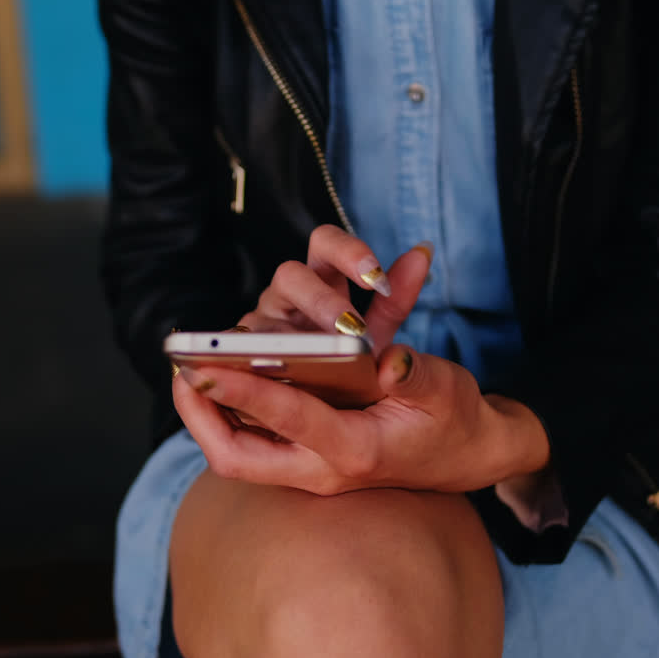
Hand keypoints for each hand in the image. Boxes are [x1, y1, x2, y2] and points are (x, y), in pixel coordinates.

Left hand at [173, 343, 550, 494]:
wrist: (470, 451)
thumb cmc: (454, 420)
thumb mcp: (442, 392)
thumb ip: (411, 376)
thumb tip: (389, 358)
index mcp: (353, 451)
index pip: (287, 421)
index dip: (243, 391)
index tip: (201, 368)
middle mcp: (323, 460)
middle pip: (239, 453)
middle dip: (199, 415)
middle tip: (179, 371)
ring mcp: (312, 453)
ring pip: (241, 440)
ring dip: (213, 404)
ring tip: (191, 364)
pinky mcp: (312, 437)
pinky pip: (261, 424)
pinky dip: (238, 398)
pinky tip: (220, 370)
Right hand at [234, 225, 431, 354]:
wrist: (335, 413)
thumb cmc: (351, 367)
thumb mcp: (377, 336)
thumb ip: (395, 300)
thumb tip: (423, 252)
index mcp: (320, 279)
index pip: (326, 244)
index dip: (348, 253)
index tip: (377, 279)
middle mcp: (285, 296)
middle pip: (290, 274)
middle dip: (320, 299)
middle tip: (350, 328)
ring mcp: (259, 325)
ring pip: (262, 315)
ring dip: (287, 336)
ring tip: (312, 363)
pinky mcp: (239, 356)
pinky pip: (236, 351)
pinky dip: (242, 356)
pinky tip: (259, 373)